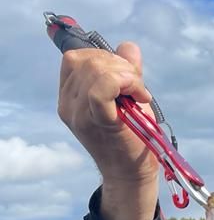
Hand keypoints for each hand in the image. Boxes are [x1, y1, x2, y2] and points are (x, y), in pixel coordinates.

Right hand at [57, 42, 159, 219]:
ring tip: (139, 95)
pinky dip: (124, 84)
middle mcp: (68, 103)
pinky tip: (139, 97)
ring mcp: (78, 113)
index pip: (77, 58)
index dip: (106, 58)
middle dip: (120, 65)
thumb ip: (127, 71)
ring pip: (95, 69)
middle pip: (87, 60)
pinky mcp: (96, 122)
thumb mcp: (130, 98)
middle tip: (137, 88)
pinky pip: (101, 89)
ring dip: (126, 75)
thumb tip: (128, 46)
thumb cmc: (133, 137)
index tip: (128, 77)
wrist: (133, 174)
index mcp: (71, 95)